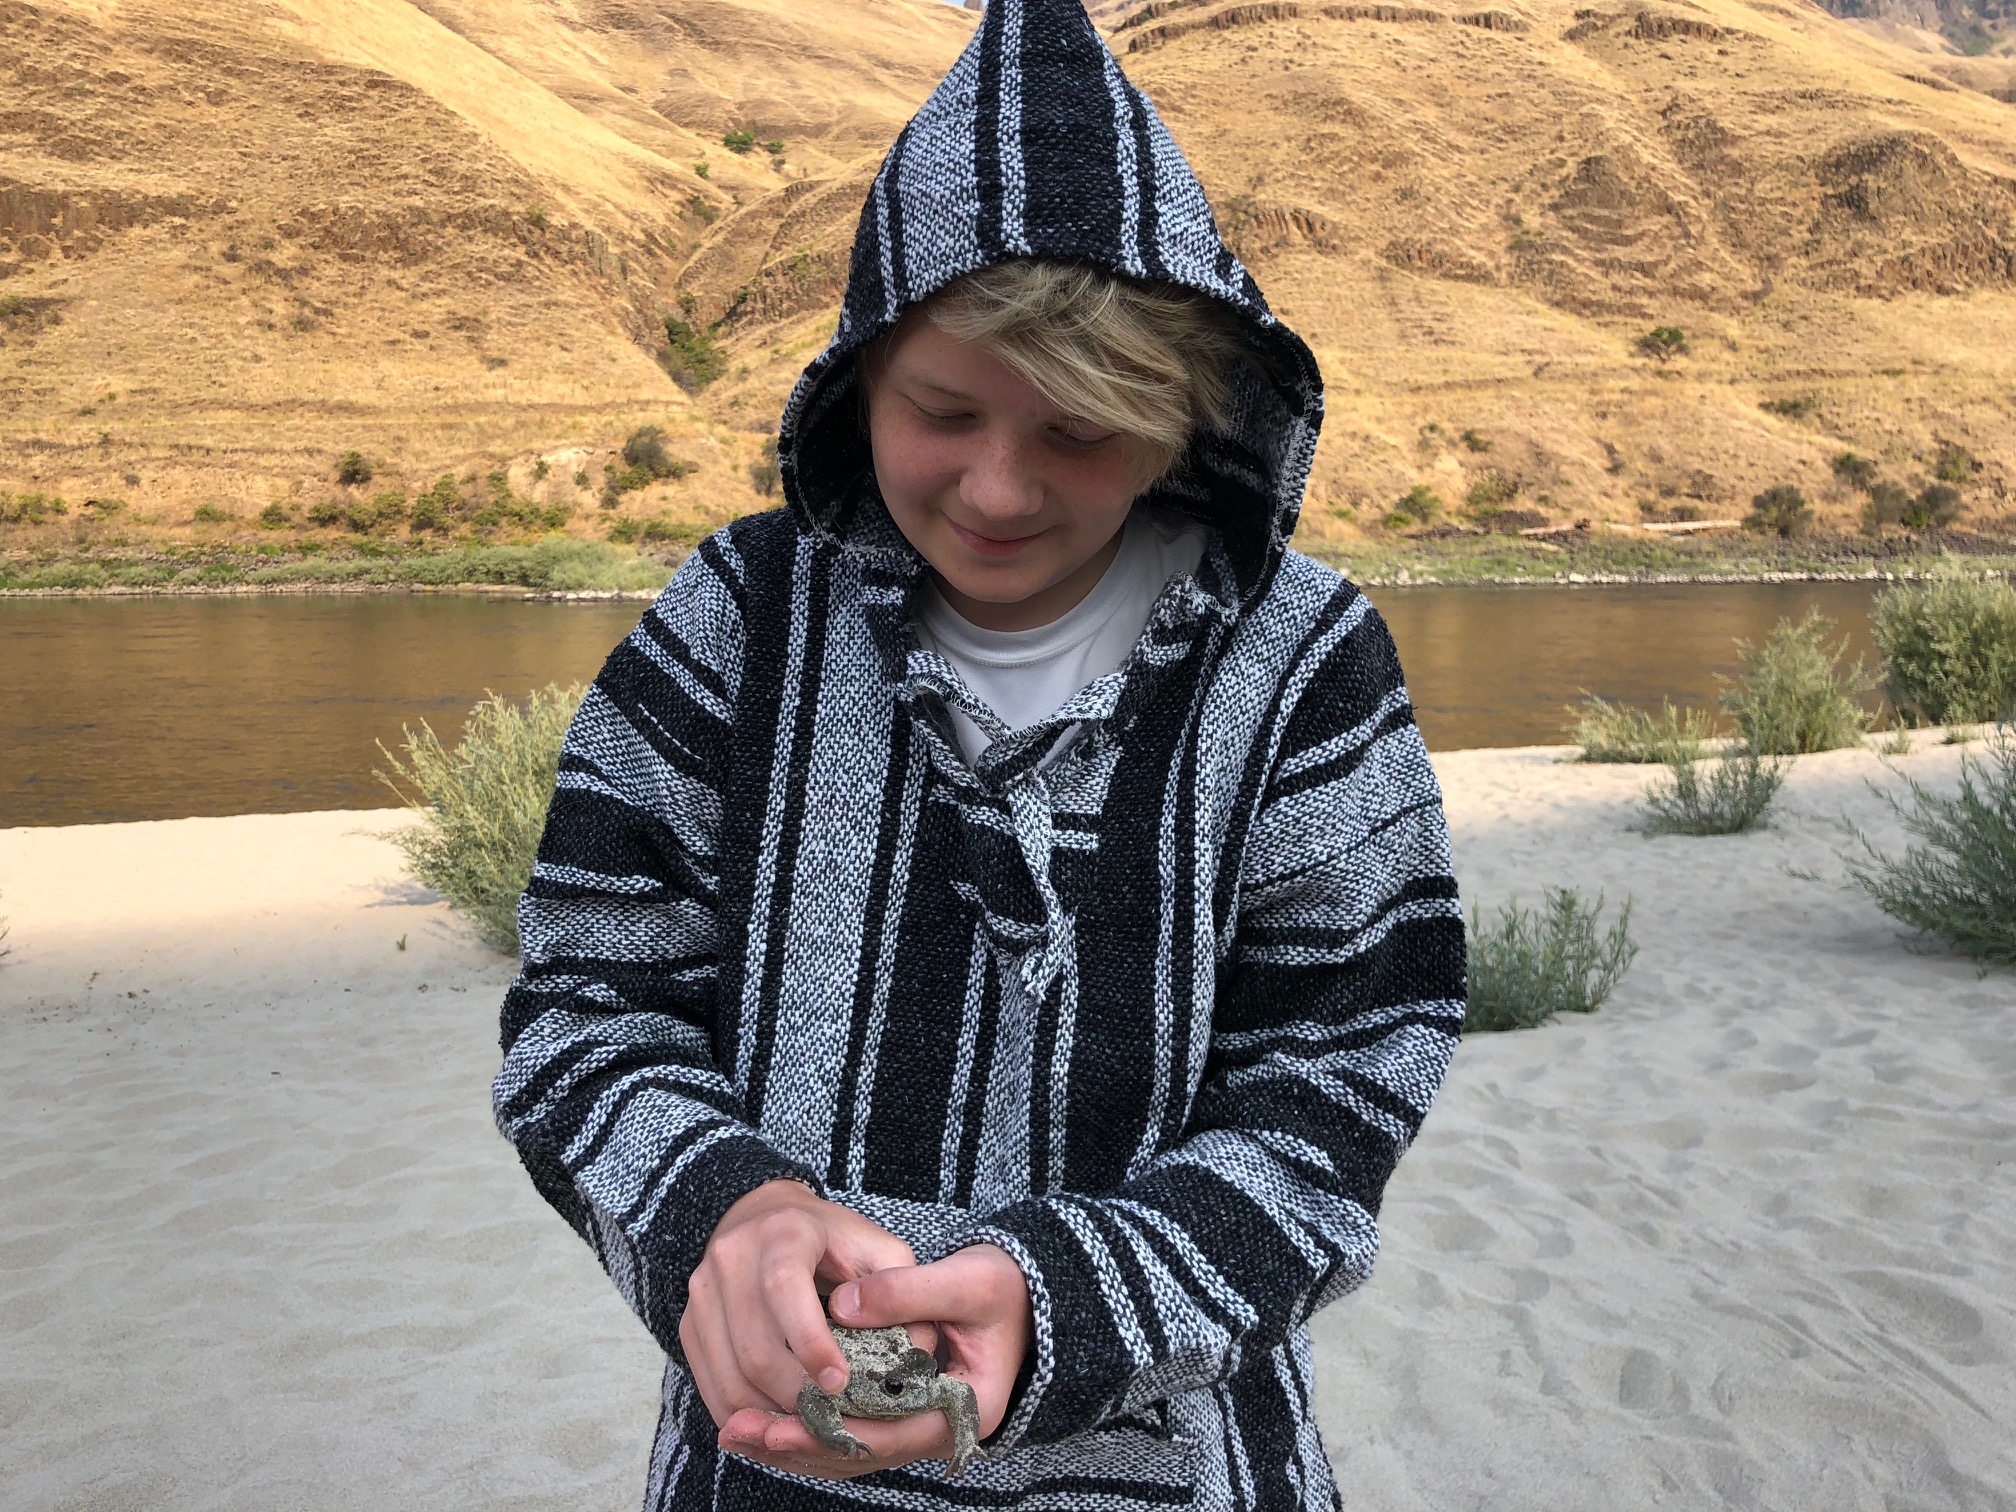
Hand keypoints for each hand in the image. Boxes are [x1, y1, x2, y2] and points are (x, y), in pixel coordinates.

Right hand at [679, 1179, 923, 1442]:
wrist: (761, 1217)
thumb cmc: (831, 1240)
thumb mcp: (876, 1249)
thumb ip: (901, 1292)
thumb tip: (918, 1351)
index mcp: (782, 1232)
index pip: (784, 1289)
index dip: (811, 1343)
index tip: (841, 1384)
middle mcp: (731, 1258)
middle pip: (754, 1347)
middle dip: (797, 1394)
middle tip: (833, 1417)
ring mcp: (703, 1293)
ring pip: (730, 1376)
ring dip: (771, 1413)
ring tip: (810, 1424)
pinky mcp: (690, 1323)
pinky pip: (710, 1386)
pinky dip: (746, 1414)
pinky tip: (778, 1422)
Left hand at [719, 1242, 1031, 1480]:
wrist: (1030, 1293)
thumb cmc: (1005, 1286)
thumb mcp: (966, 1281)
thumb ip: (906, 1292)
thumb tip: (840, 1304)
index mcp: (966, 1407)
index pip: (887, 1435)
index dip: (828, 1432)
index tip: (775, 1425)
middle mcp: (942, 1429)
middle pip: (859, 1452)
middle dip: (797, 1444)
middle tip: (739, 1429)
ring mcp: (922, 1425)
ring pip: (850, 1448)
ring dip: (794, 1441)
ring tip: (737, 1428)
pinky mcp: (903, 1413)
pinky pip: (850, 1432)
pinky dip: (810, 1427)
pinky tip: (767, 1416)